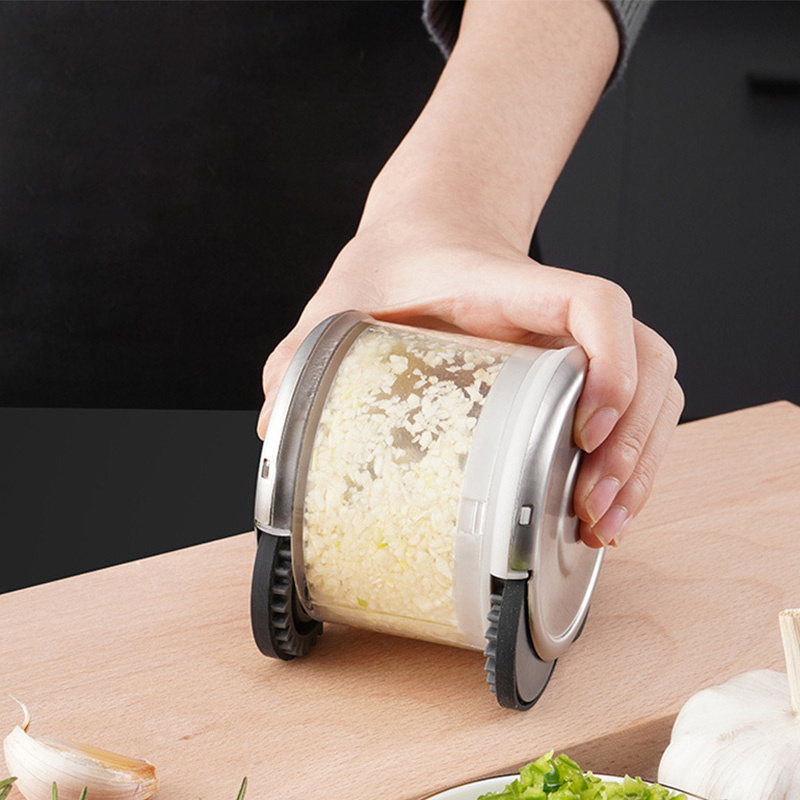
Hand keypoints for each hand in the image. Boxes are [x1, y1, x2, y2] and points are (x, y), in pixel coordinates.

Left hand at [258, 219, 683, 547]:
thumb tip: (270, 427)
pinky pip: (640, 409)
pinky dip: (641, 459)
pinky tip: (609, 509)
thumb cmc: (392, 270)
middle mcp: (559, 316)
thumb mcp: (342, 302)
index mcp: (512, 288)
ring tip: (604, 524)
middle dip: (634, 444)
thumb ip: (301, 351)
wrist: (426, 243)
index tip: (584, 426)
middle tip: (590, 508)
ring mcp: (577, 344)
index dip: (611, 362)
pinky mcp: (578, 372)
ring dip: (645, 461)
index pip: (593, 303)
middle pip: (647, 363)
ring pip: (657, 392)